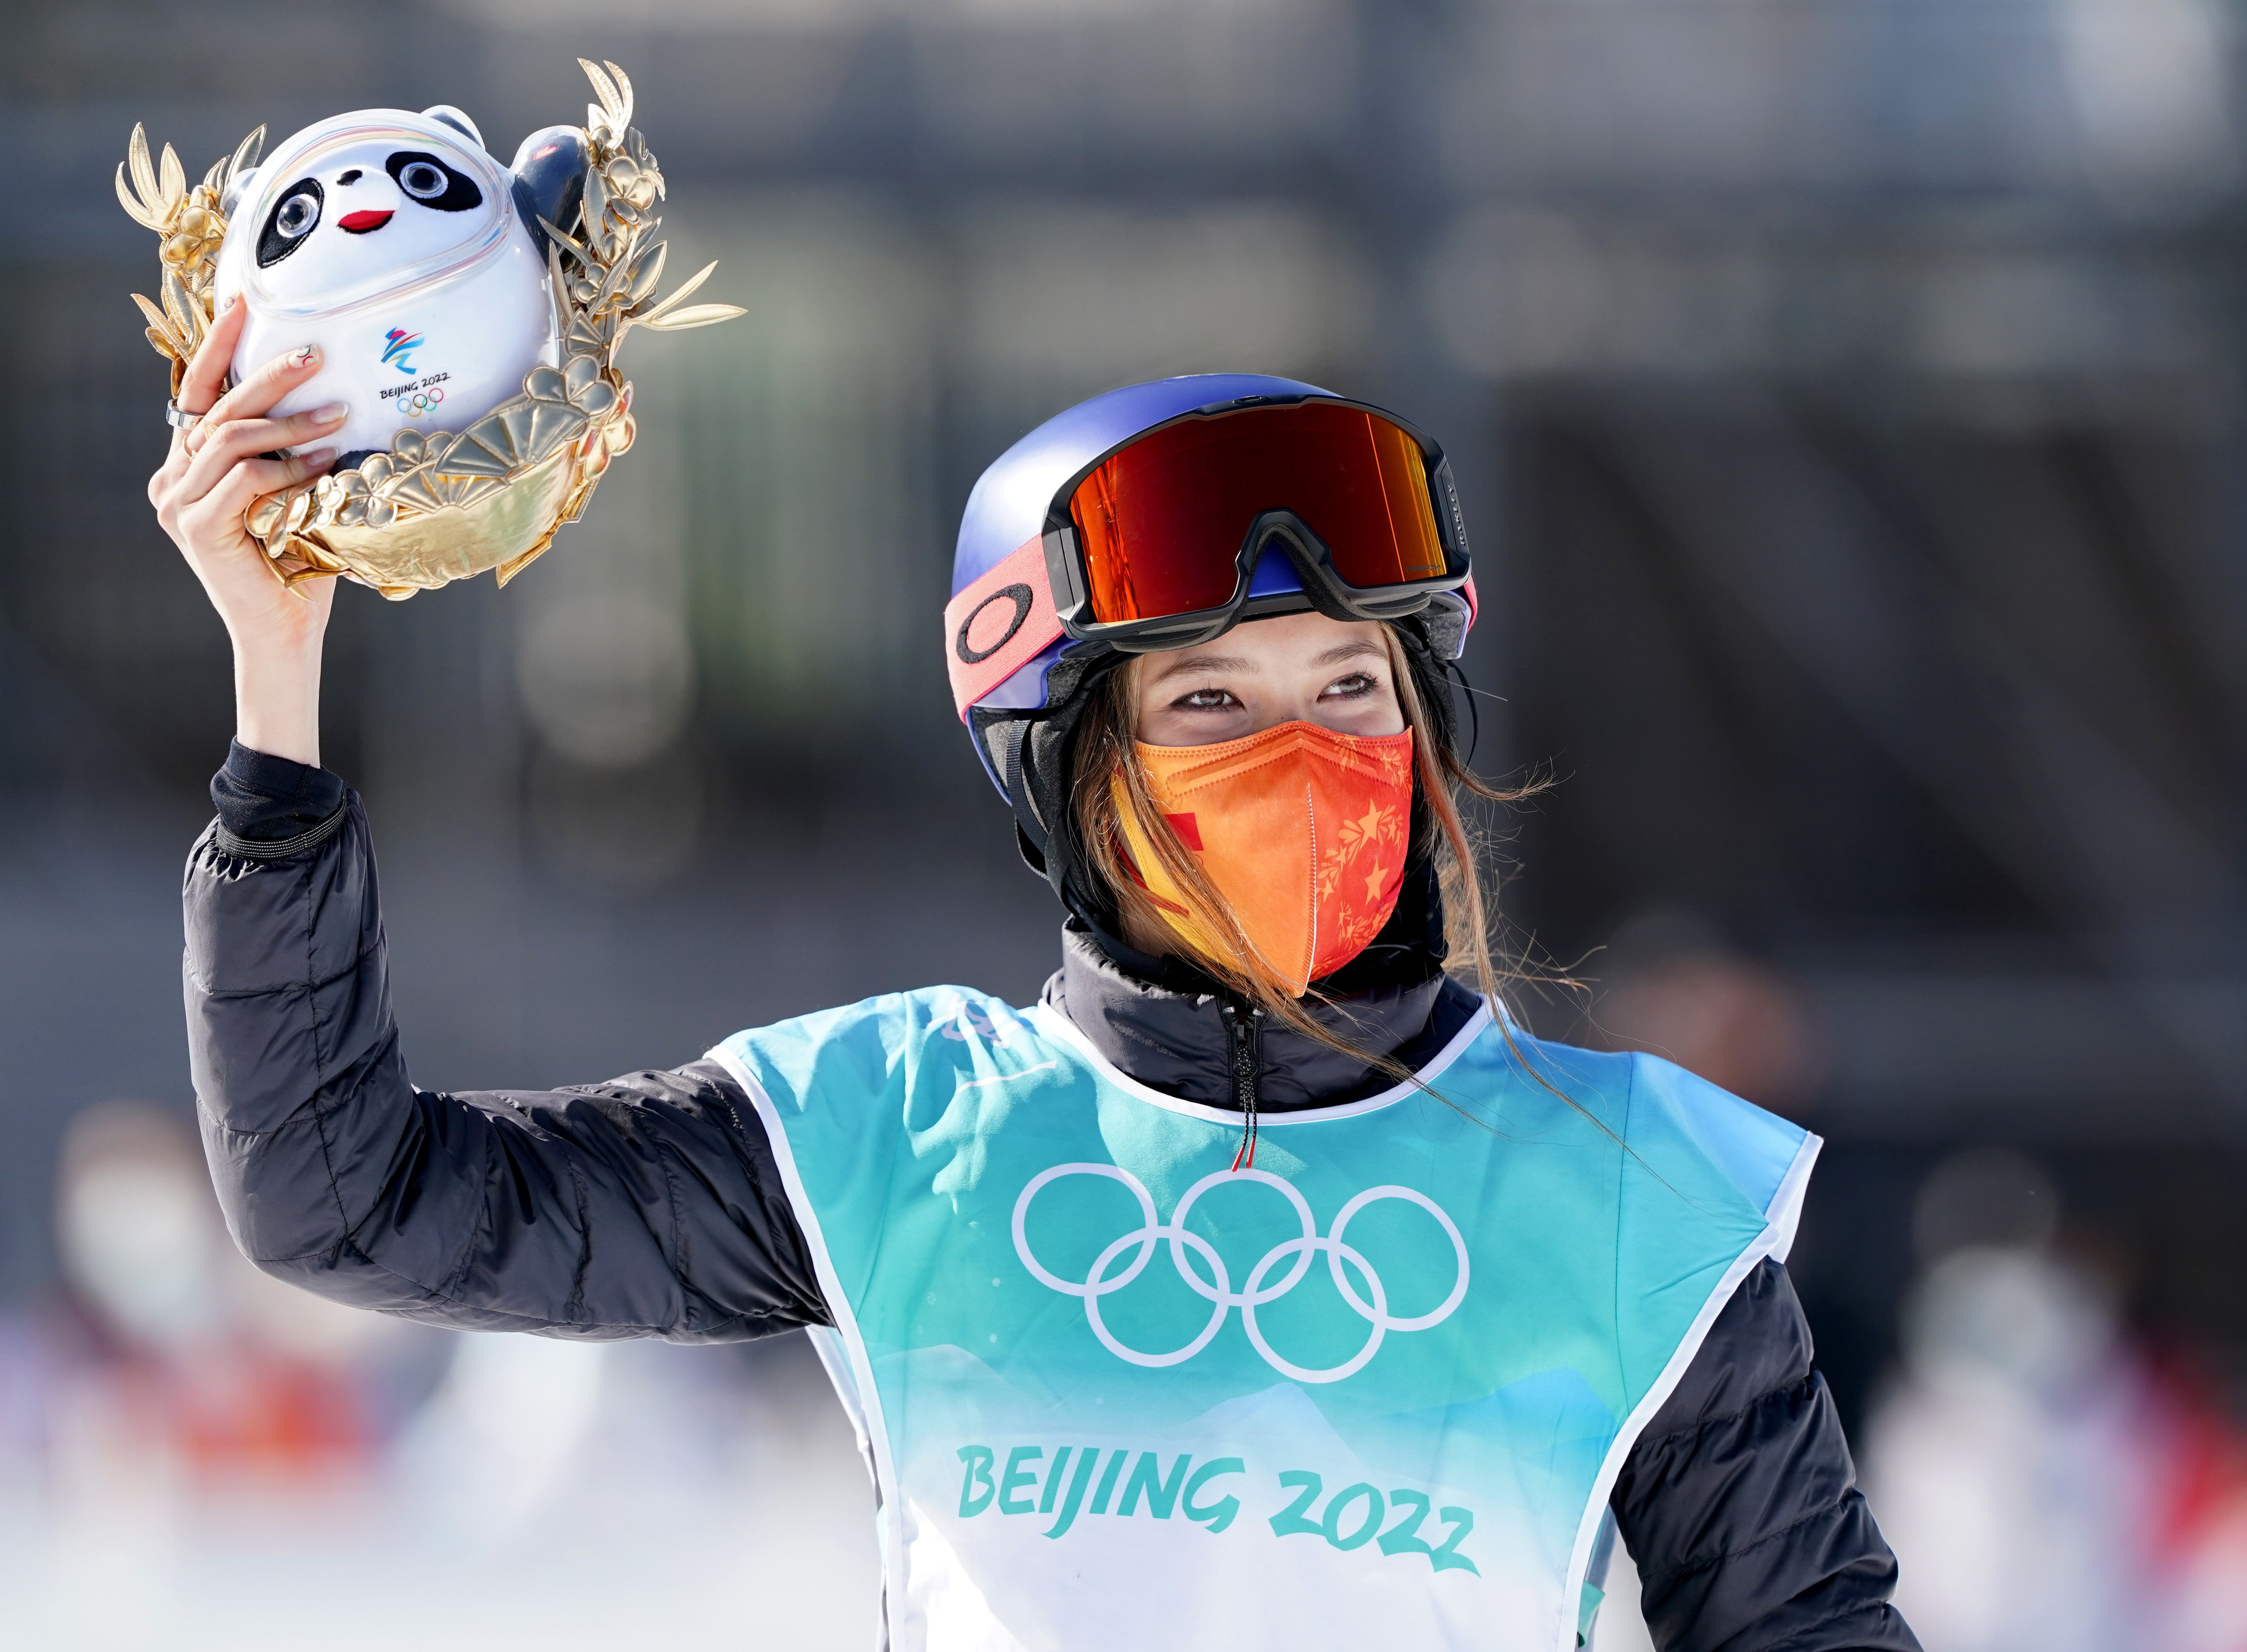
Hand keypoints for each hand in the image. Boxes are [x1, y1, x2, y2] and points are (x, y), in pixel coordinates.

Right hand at [147, 298, 345, 765]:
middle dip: (265, 374)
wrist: (286, 634)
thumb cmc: (299, 567)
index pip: (198, 395)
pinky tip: (324, 464)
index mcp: (189, 469)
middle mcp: (172, 482)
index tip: (245, 305)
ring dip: (288, 422)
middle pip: (215, 410)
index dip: (219, 348)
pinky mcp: (197, 529)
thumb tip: (334, 399)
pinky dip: (286, 468)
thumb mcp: (297, 496)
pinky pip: (242, 480)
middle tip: (313, 352)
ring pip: (230, 440)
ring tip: (338, 415)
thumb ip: (291, 454)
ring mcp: (178, 505)